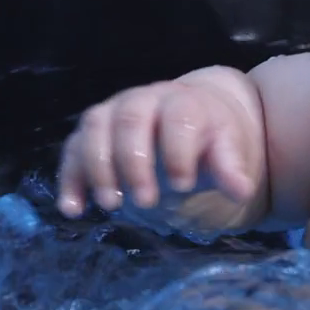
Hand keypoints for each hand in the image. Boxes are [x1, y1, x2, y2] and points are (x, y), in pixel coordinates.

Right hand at [55, 66, 262, 220]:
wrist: (187, 118)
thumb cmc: (207, 138)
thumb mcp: (226, 150)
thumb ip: (231, 167)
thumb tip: (241, 190)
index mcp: (182, 102)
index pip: (177, 117)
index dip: (178, 148)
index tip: (183, 184)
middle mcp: (142, 100)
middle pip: (130, 119)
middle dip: (134, 161)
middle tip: (146, 202)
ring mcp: (111, 113)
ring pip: (94, 127)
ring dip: (98, 167)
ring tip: (111, 205)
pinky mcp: (89, 135)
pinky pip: (71, 150)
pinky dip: (69, 179)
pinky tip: (73, 209)